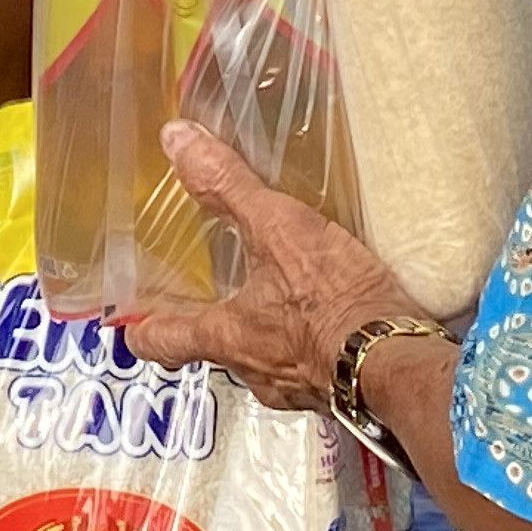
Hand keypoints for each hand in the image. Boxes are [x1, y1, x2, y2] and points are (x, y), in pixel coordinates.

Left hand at [120, 120, 422, 412]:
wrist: (399, 360)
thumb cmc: (333, 299)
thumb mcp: (279, 229)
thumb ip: (229, 187)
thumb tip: (177, 140)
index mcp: (226, 336)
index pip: (163, 343)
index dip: (145, 331)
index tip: (132, 325)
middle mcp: (253, 372)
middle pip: (218, 350)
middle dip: (221, 321)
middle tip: (225, 291)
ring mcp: (296, 388)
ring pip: (266, 359)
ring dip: (270, 333)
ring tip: (287, 297)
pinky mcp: (337, 390)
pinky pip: (312, 366)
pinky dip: (313, 343)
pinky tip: (333, 316)